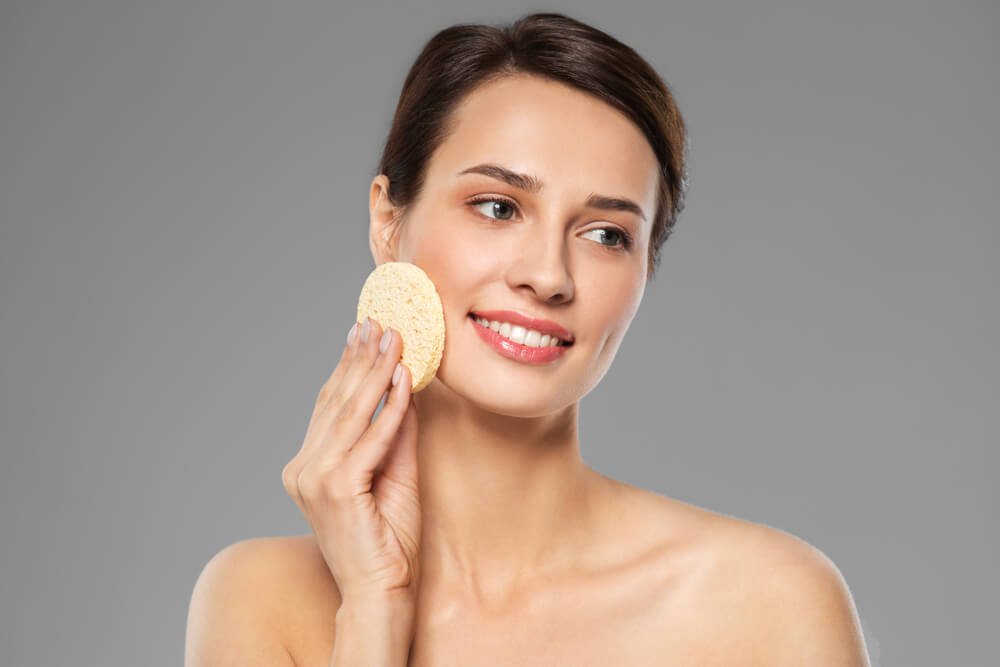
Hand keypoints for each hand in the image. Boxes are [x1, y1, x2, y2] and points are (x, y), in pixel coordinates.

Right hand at [282, 317, 421, 606]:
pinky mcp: (338, 488)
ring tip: (393, 338)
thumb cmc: (387, 540)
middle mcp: (304, 469)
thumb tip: (404, 387)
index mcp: (307, 467)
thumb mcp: (393, 474)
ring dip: (376, 371)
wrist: (381, 590)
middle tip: (380, 322)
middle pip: (336, 402)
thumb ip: (394, 435)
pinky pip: (372, 437)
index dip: (347, 367)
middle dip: (361, 359)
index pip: (329, 406)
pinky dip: (390, 406)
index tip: (364, 333)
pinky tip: (403, 379)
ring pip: (351, 412)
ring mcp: (316, 478)